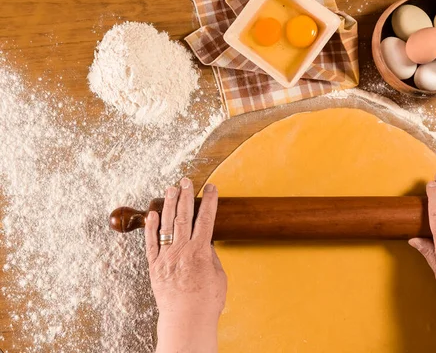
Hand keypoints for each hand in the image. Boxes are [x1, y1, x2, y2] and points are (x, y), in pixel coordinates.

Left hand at [145, 179, 226, 351]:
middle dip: (186, 196)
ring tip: (171, 188)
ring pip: (167, 225)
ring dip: (170, 204)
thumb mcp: (218, 276)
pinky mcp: (154, 267)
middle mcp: (182, 251)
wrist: (186, 321)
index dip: (209, 202)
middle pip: (184, 217)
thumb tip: (205, 243)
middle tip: (187, 181)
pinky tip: (153, 213)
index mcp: (201, 252)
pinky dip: (151, 227)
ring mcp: (166, 258)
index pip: (206, 220)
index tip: (211, 188)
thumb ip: (211, 256)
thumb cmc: (206, 302)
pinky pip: (151, 243)